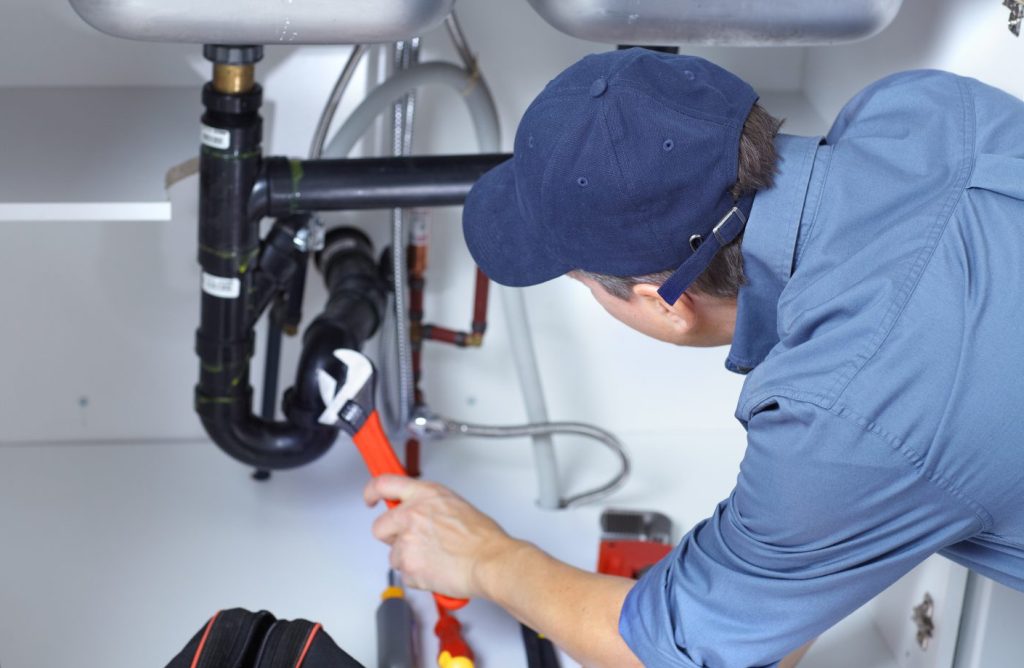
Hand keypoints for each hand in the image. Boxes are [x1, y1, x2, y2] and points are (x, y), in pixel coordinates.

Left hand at [364, 475, 517, 598]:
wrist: (490, 562)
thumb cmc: (482, 538)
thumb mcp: (454, 505)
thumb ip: (429, 505)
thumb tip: (420, 512)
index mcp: (425, 495)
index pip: (384, 484)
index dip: (372, 491)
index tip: (370, 498)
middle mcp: (412, 514)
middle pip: (379, 526)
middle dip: (391, 537)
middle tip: (411, 542)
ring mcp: (408, 540)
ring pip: (393, 555)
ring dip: (409, 559)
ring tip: (434, 558)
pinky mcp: (408, 565)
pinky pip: (405, 574)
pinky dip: (418, 576)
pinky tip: (436, 570)